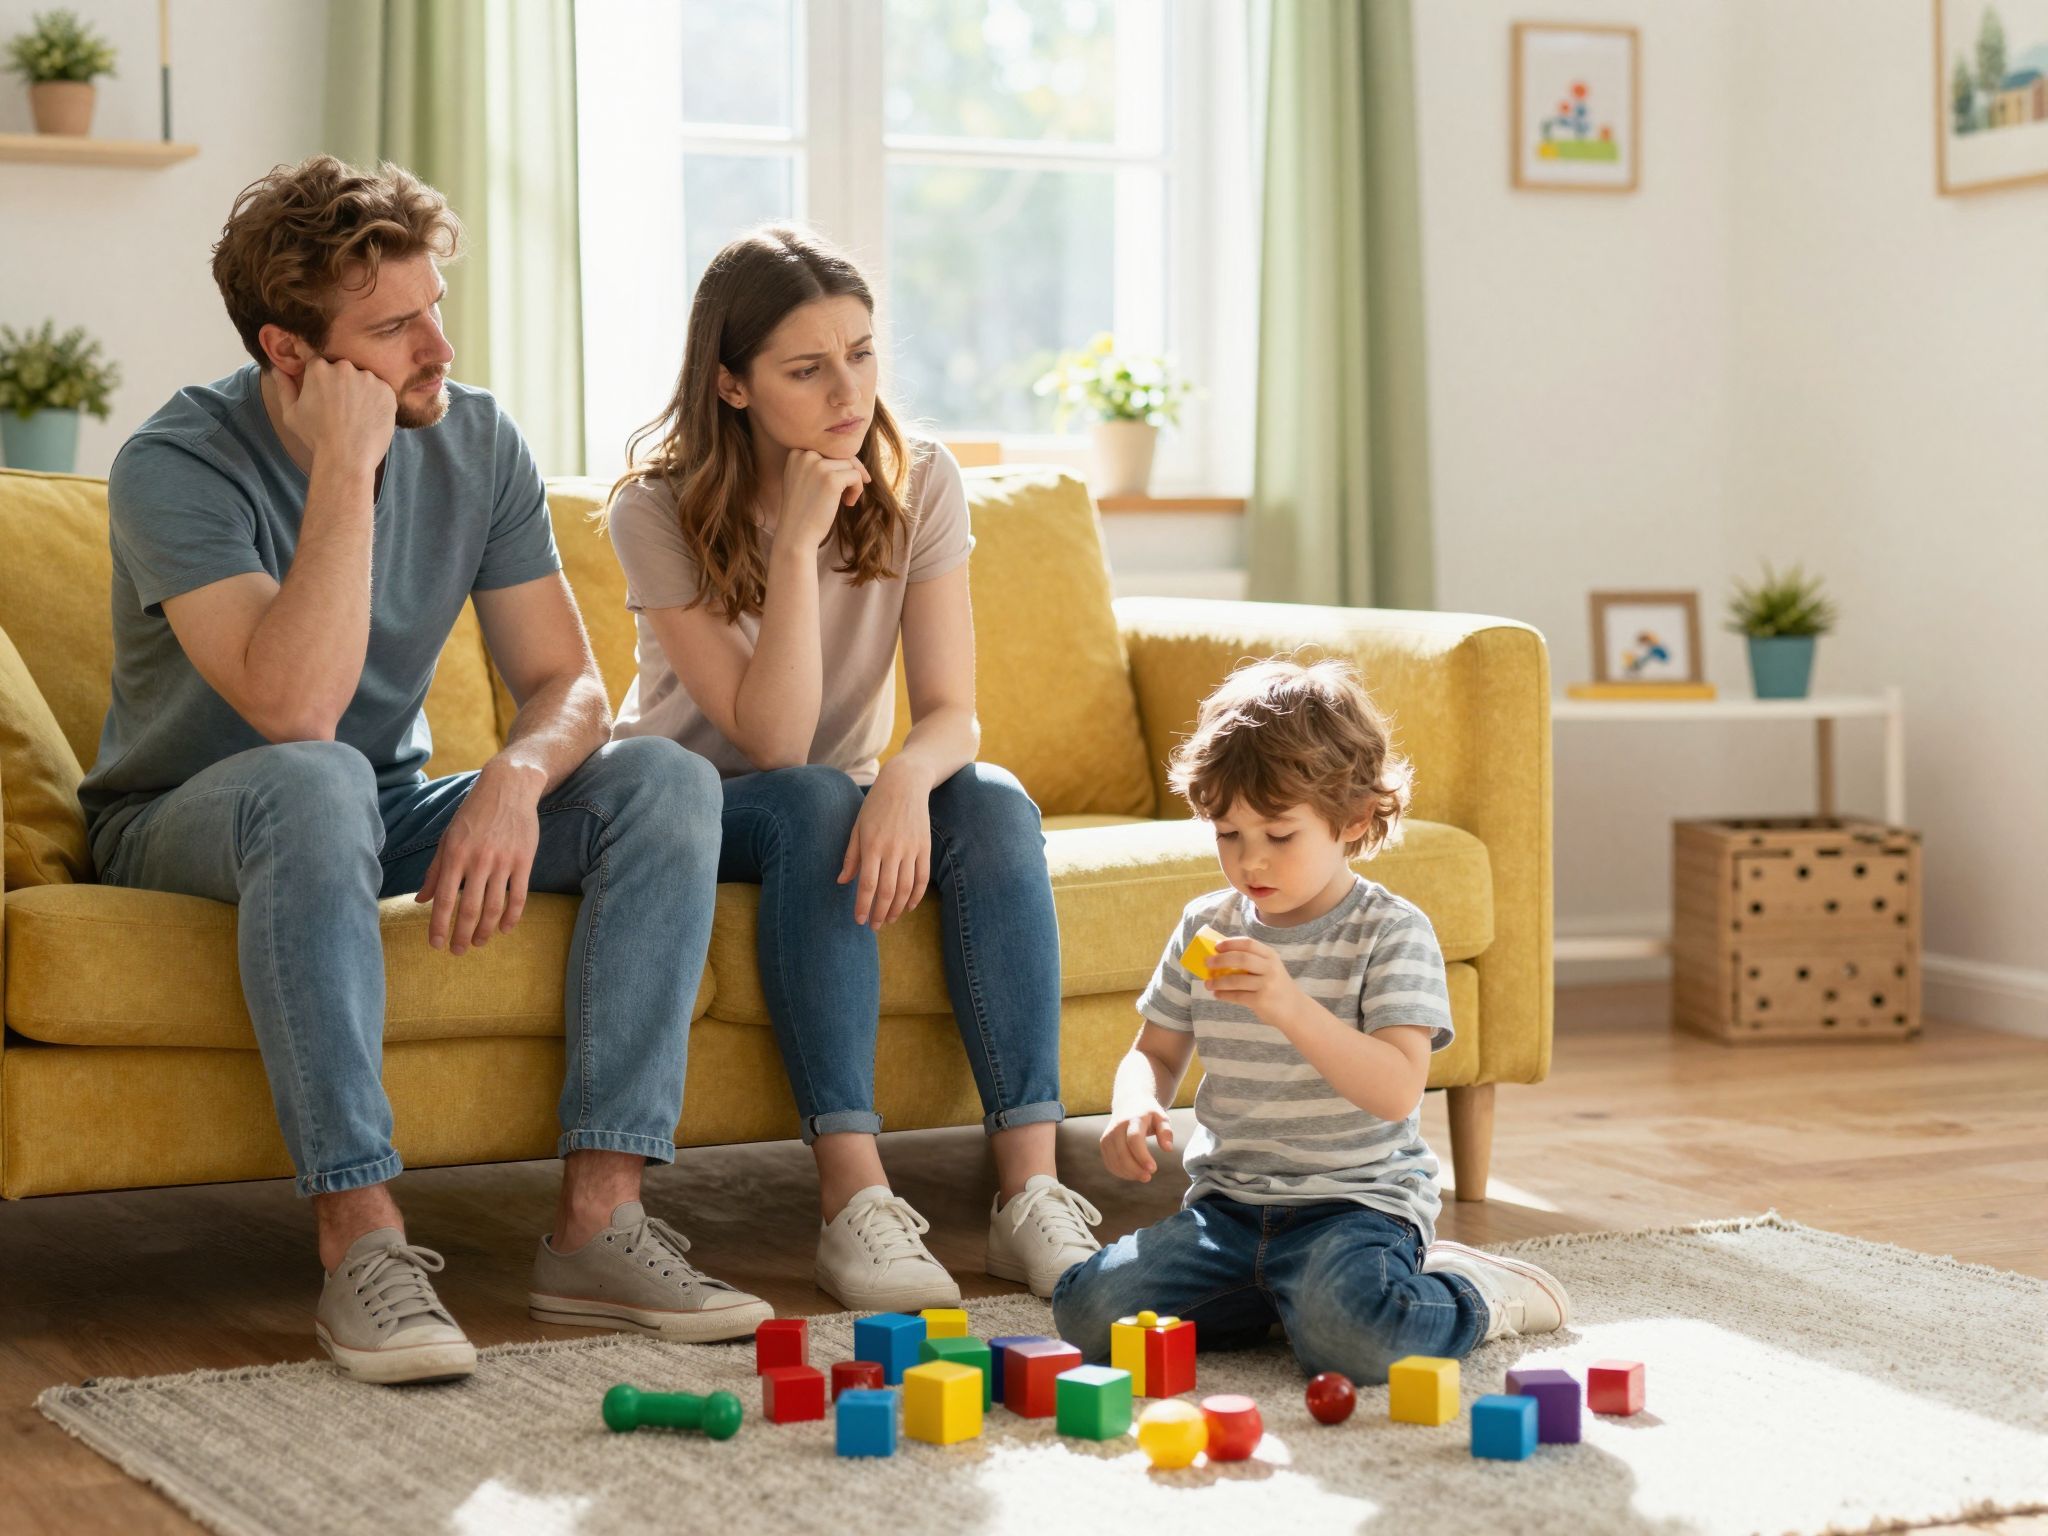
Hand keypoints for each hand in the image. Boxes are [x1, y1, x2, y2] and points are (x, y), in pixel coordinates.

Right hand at [276, 356, 396, 473]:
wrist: (347, 458)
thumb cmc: (315, 437)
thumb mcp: (292, 413)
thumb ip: (284, 387)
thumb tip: (277, 369)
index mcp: (318, 368)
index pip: (319, 362)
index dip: (322, 378)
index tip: (325, 392)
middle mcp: (344, 367)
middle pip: (343, 369)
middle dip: (342, 384)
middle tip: (341, 408)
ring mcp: (368, 378)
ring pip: (364, 379)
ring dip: (361, 391)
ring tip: (356, 415)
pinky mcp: (387, 391)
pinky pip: (382, 390)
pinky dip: (377, 401)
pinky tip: (369, 418)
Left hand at [414, 761, 543, 953]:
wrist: (508, 789)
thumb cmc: (473, 814)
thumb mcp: (448, 838)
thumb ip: (435, 871)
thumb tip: (421, 900)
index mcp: (455, 855)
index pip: (445, 899)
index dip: (439, 926)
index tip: (436, 945)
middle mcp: (478, 860)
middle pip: (469, 909)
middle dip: (462, 935)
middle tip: (458, 951)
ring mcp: (503, 861)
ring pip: (494, 906)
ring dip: (485, 930)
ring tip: (478, 943)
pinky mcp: (524, 861)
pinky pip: (519, 896)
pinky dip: (512, 917)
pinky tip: (504, 929)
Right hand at [779, 447, 869, 551]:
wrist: (796, 534)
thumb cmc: (804, 511)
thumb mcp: (805, 480)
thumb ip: (819, 464)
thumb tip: (851, 456)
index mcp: (796, 453)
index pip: (827, 449)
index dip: (838, 465)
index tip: (839, 483)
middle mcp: (805, 455)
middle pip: (840, 454)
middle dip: (849, 472)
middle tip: (848, 492)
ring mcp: (818, 466)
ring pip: (850, 465)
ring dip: (853, 483)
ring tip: (845, 501)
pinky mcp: (831, 479)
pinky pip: (856, 476)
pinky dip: (857, 490)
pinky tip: (848, 504)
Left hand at [836, 759, 930, 929]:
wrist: (905, 784)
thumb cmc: (876, 805)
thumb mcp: (857, 827)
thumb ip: (851, 856)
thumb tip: (842, 881)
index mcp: (871, 845)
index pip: (867, 884)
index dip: (862, 905)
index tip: (859, 920)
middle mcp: (892, 850)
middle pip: (887, 891)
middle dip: (879, 913)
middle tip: (874, 926)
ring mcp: (911, 849)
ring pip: (906, 888)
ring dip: (897, 908)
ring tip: (889, 919)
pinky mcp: (925, 848)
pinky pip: (922, 879)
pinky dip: (916, 896)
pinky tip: (909, 907)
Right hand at [1100, 1104, 1173, 1180]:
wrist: (1129, 1102)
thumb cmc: (1148, 1113)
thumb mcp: (1161, 1117)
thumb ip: (1166, 1132)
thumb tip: (1168, 1149)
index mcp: (1134, 1119)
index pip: (1134, 1139)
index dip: (1142, 1156)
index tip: (1153, 1169)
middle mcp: (1117, 1127)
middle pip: (1122, 1153)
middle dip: (1135, 1169)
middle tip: (1148, 1177)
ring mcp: (1108, 1135)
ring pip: (1115, 1160)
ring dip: (1128, 1173)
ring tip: (1143, 1176)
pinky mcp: (1104, 1143)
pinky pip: (1110, 1163)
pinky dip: (1120, 1172)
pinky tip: (1132, 1174)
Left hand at [1207, 937, 1309, 1027]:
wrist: (1295, 1010)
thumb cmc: (1276, 986)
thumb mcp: (1270, 969)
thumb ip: (1252, 962)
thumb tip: (1219, 957)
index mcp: (1270, 956)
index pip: (1248, 944)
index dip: (1230, 943)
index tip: (1216, 946)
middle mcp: (1270, 968)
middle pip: (1241, 958)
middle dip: (1220, 960)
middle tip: (1207, 962)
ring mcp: (1267, 984)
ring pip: (1236, 980)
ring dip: (1218, 981)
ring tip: (1208, 984)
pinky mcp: (1262, 1000)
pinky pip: (1237, 996)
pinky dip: (1224, 995)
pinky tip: (1218, 994)